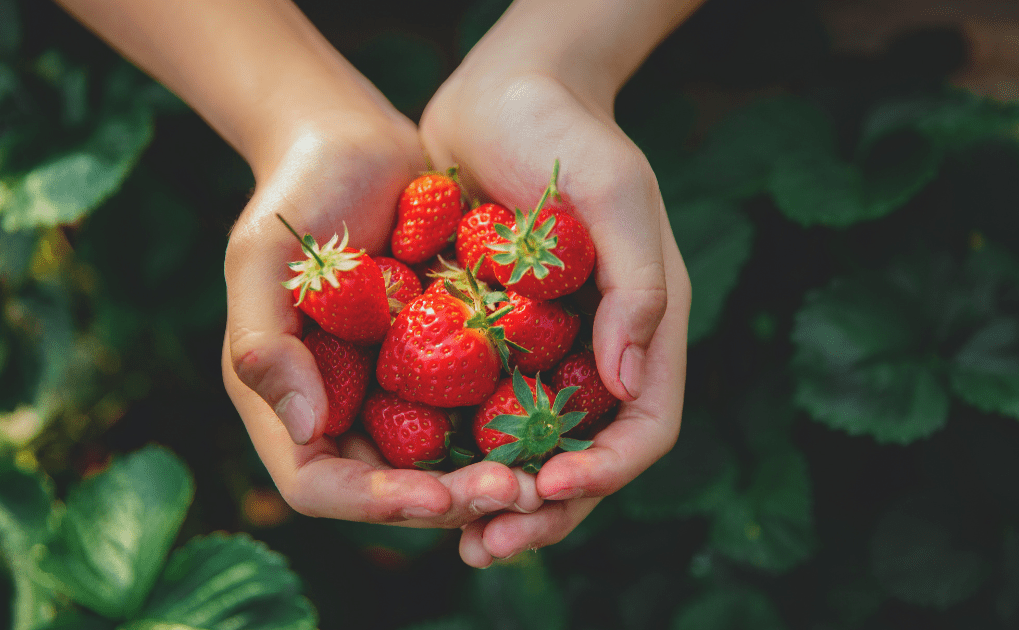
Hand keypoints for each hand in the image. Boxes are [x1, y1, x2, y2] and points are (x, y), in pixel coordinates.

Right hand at [222, 108, 539, 529]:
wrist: (355, 144)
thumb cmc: (297, 193)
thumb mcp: (263, 258)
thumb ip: (264, 342)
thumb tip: (302, 430)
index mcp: (287, 398)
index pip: (319, 484)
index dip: (375, 501)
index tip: (439, 496)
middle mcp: (339, 408)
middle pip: (390, 488)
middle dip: (451, 499)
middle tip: (516, 491)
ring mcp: (390, 389)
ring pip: (439, 462)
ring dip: (487, 476)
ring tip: (542, 473)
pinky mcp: (437, 362)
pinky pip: (471, 411)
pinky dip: (506, 428)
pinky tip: (554, 424)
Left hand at [420, 62, 690, 565]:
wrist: (500, 93)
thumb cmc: (566, 134)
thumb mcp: (616, 194)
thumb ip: (639, 286)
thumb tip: (630, 384)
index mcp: (643, 327)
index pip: (643, 427)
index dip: (605, 471)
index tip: (548, 484)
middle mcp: (598, 352)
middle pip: (585, 458)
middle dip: (545, 509)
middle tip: (488, 544)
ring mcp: (544, 351)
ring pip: (531, 449)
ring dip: (500, 500)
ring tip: (458, 537)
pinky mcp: (491, 340)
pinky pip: (479, 412)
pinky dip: (459, 451)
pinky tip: (419, 476)